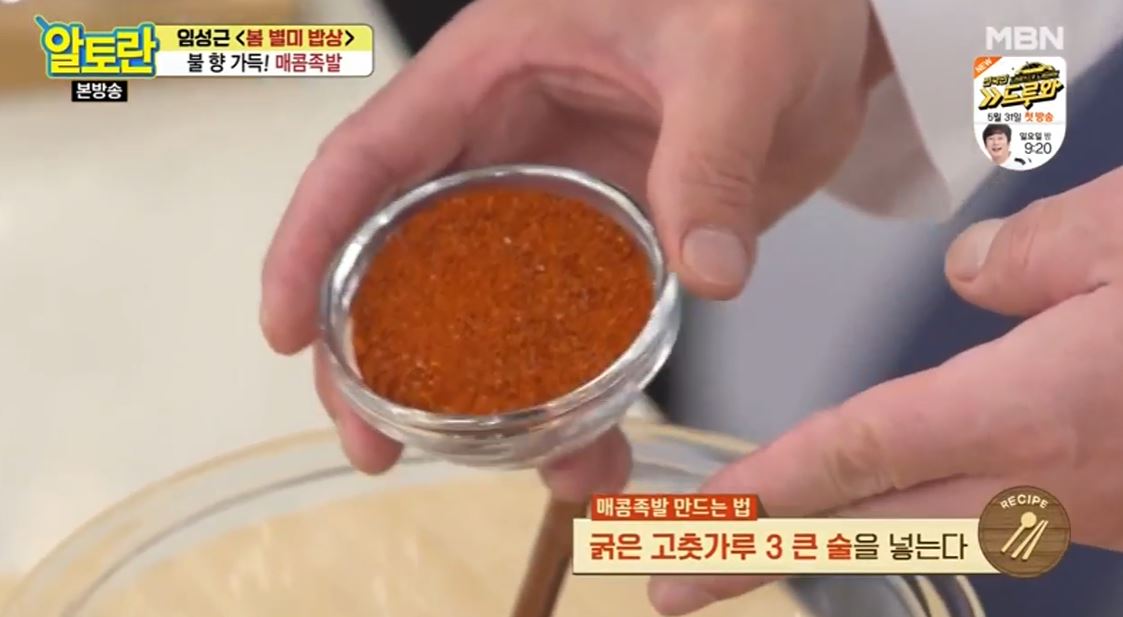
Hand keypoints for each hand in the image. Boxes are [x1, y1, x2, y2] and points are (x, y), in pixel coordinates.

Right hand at [260, 0, 891, 494]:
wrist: (826, 29)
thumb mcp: (731, 55)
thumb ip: (710, 155)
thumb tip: (706, 274)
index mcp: (491, 73)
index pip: (370, 158)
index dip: (312, 243)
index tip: (285, 331)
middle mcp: (504, 145)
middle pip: (404, 257)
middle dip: (379, 356)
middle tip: (378, 446)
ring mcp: (556, 201)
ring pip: (489, 309)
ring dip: (490, 397)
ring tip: (521, 470)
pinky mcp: (611, 243)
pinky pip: (574, 326)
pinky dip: (579, 391)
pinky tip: (595, 449)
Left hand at [648, 165, 1122, 614]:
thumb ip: (1030, 251)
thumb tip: (967, 270)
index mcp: (1024, 413)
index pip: (853, 453)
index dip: (761, 488)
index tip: (687, 522)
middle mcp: (1033, 488)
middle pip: (864, 532)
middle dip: (755, 557)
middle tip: (669, 583)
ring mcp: (1069, 517)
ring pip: (916, 539)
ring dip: (824, 547)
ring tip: (752, 547)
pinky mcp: (1105, 516)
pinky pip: (975, 528)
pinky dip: (903, 528)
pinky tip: (881, 509)